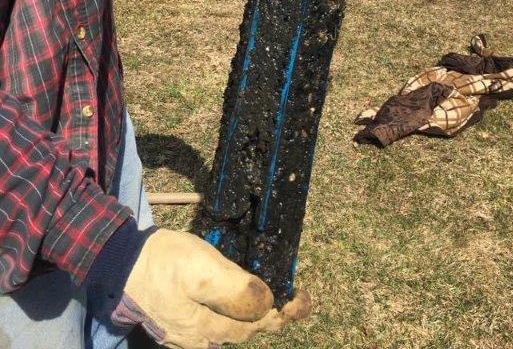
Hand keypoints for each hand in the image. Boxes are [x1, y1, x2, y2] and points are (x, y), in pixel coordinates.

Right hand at [112, 229, 310, 348]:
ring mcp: (185, 333)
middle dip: (269, 316)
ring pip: (227, 330)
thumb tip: (267, 304)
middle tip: (293, 299)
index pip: (254, 325)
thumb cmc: (164, 261)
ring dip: (250, 317)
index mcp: (207, 327)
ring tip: (270, 302)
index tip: (303, 297)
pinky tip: (234, 304)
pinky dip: (229, 316)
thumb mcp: (203, 268)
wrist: (121, 262)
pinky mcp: (176, 323)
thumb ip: (235, 289)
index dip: (282, 313)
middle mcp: (198, 338)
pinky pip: (211, 325)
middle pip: (242, 331)